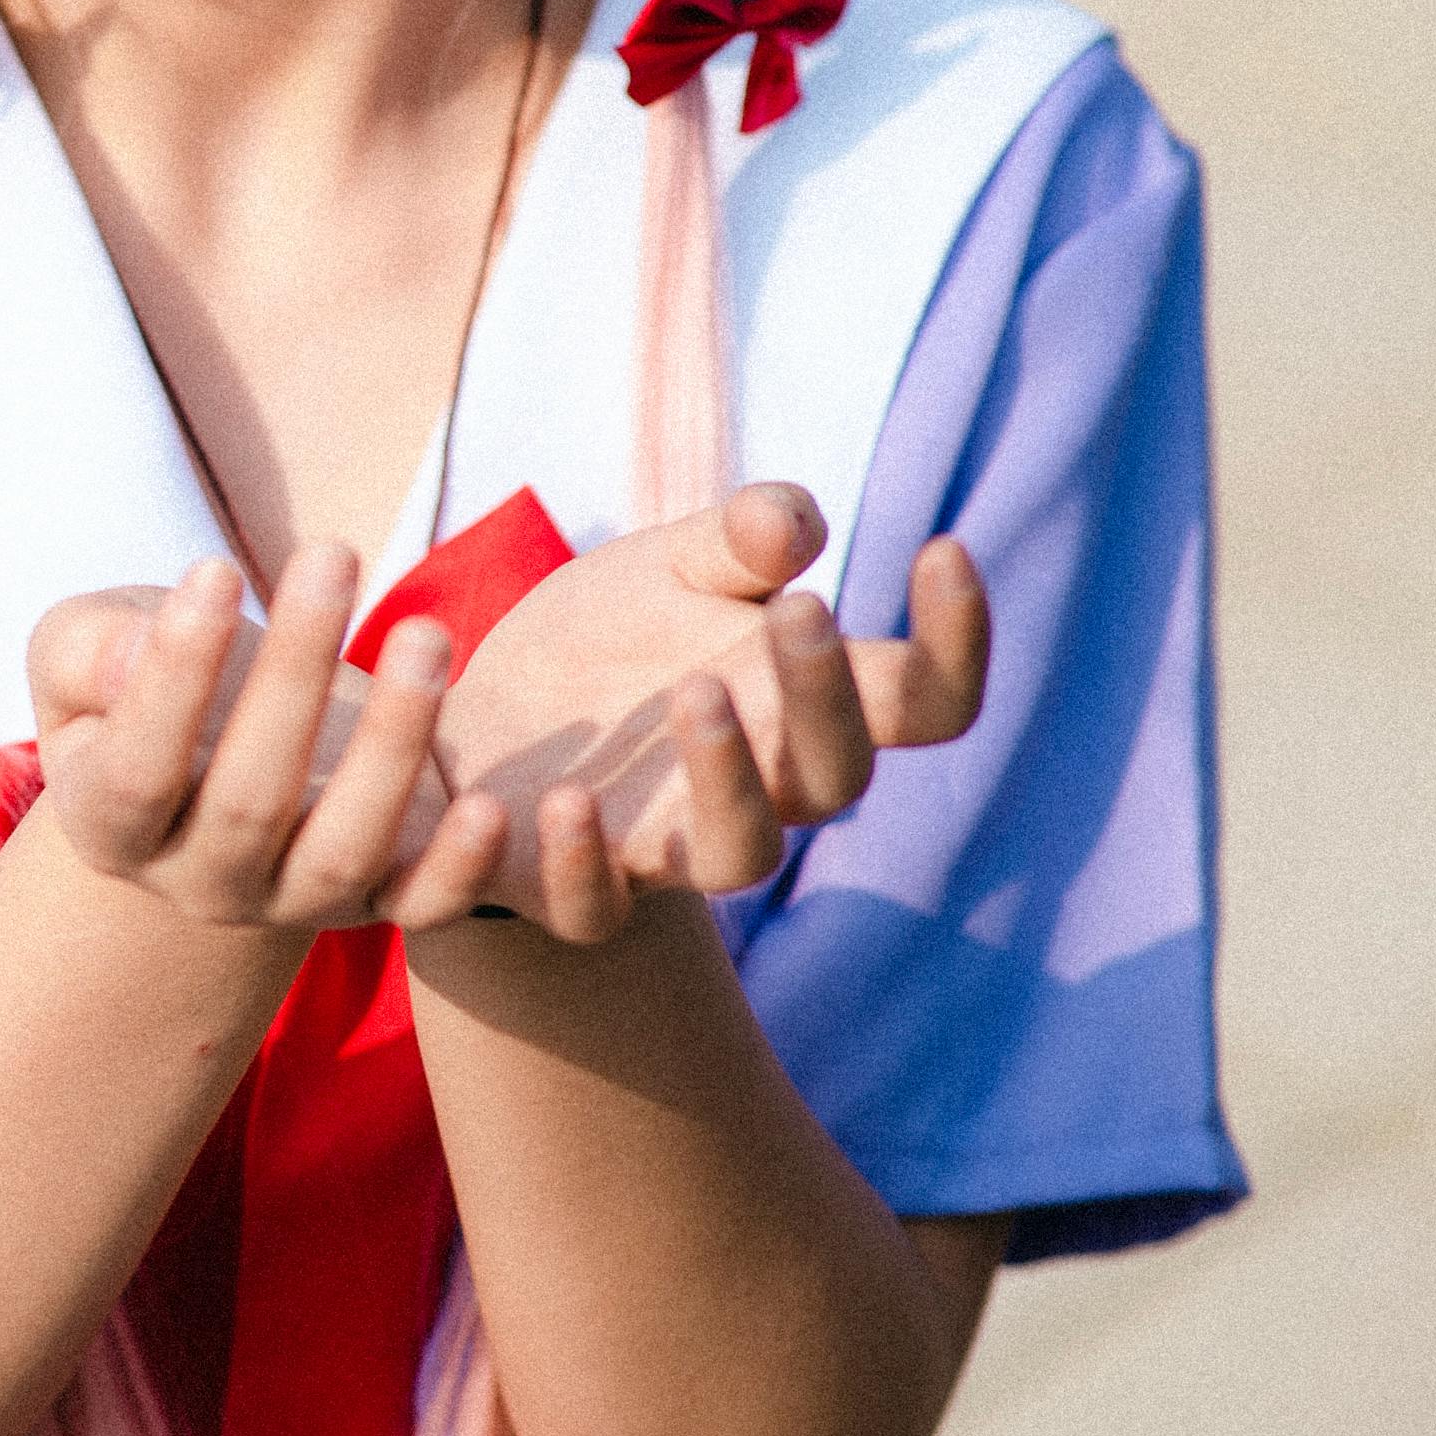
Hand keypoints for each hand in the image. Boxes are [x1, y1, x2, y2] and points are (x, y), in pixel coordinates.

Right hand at [27, 546, 508, 931]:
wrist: (227, 737)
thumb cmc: (150, 673)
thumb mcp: (85, 648)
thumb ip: (86, 650)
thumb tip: (133, 654)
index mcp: (110, 826)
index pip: (137, 771)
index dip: (174, 678)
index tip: (214, 566)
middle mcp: (199, 883)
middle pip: (249, 802)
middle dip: (294, 672)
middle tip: (332, 553)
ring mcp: (294, 900)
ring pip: (345, 848)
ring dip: (393, 742)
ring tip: (425, 632)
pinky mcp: (380, 900)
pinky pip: (425, 907)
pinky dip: (462, 867)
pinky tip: (492, 803)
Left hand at [433, 484, 988, 935]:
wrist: (479, 720)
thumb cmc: (608, 640)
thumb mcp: (666, 566)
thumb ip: (734, 540)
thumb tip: (795, 526)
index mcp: (797, 707)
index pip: (924, 700)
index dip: (956, 641)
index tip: (942, 549)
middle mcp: (754, 790)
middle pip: (837, 777)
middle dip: (827, 695)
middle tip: (800, 608)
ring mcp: (664, 848)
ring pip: (739, 856)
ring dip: (731, 778)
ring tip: (696, 689)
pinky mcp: (567, 888)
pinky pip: (592, 909)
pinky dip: (580, 862)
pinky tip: (563, 795)